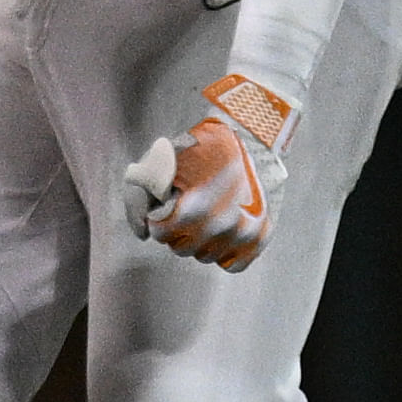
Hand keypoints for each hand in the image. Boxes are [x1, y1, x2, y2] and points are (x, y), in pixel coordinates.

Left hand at [121, 72, 298, 269]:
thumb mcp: (166, 159)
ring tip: (204, 215)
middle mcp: (221, 226)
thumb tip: (141, 232)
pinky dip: (224, 252)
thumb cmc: (204, 146)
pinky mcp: (259, 238)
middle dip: (176, 231)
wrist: (249, 136)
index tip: (165, 206)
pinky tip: (220, 233)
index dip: (157, 218)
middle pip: (180, 248)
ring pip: (205, 257)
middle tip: (185, 209)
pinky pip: (233, 264)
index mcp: (196, 208)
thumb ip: (144, 192)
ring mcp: (243, 234)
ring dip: (199, 240)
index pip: (161, 234)